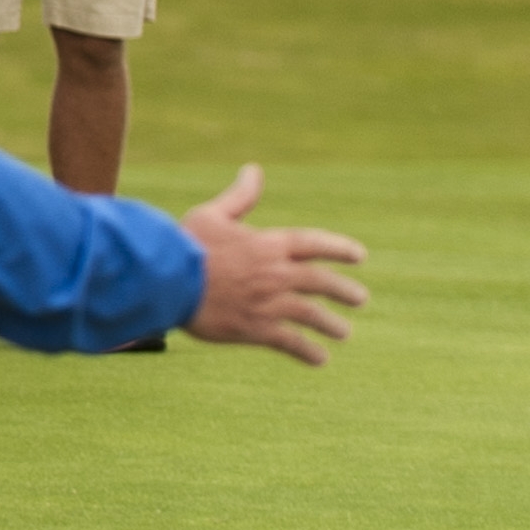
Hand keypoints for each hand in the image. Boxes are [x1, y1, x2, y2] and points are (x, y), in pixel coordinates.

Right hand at [177, 165, 367, 364]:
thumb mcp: (212, 214)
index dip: (339, 249)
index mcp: (269, 244)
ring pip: (312, 315)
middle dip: (344, 291)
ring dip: (331, 325)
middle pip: (321, 282)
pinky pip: (290, 342)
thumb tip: (254, 170)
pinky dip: (307, 352)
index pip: (314, 244)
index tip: (359, 256)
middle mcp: (276, 273)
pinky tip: (319, 359)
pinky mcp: (256, 328)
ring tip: (344, 332)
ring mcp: (269, 303)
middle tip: (360, 299)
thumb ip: (240, 197)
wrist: (168, 281)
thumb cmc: (186, 244)